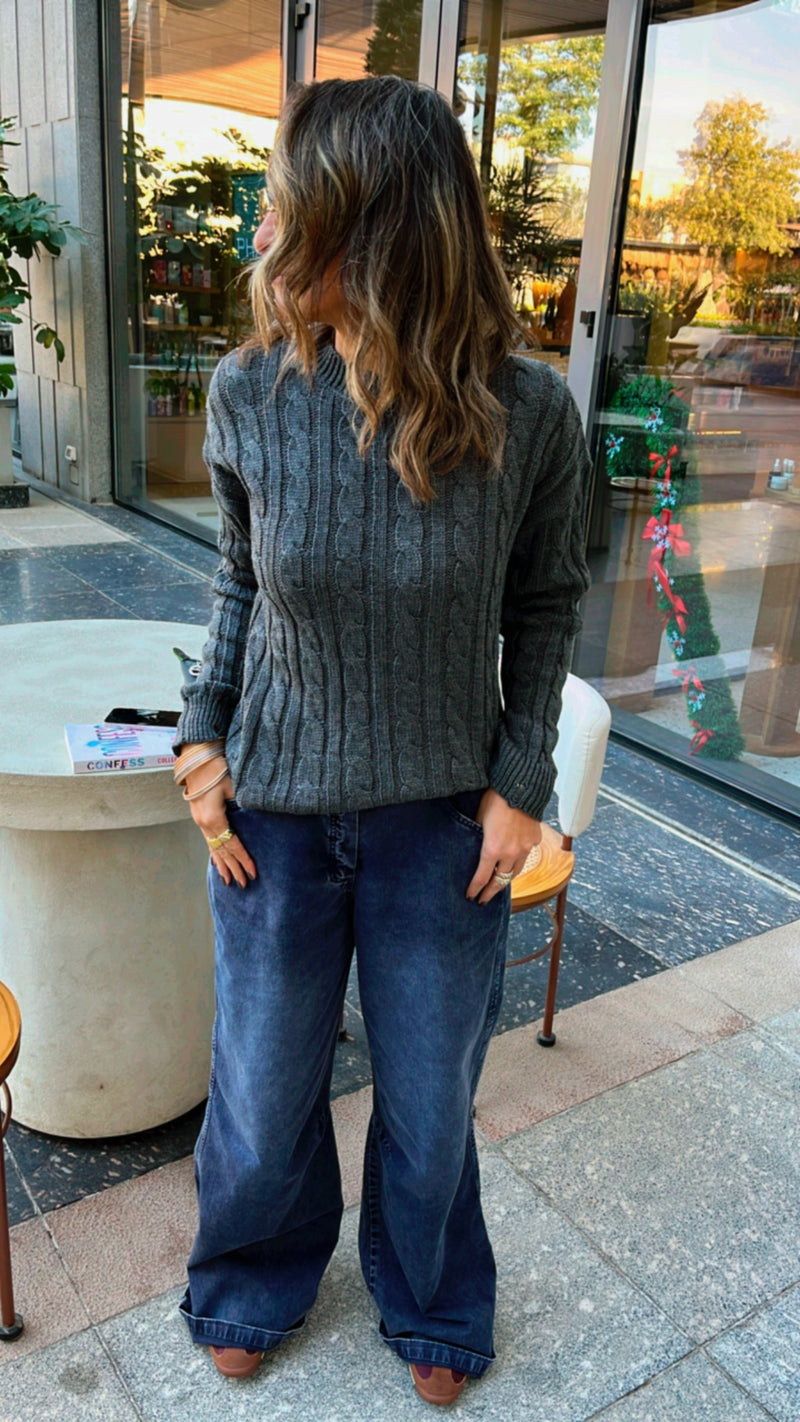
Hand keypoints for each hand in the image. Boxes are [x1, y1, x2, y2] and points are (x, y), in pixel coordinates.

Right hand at [183, 756, 256, 888]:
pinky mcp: (199, 817)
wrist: (196, 757)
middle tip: (244, 884)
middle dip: (233, 869)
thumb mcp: (233, 785)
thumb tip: (257, 813)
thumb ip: (244, 802)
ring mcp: (199, 821)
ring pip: (212, 848)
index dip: (243, 860)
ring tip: (229, 881)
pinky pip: (207, 840)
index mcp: (213, 819)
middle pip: (221, 852)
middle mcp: (204, 824)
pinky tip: (216, 862)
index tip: (253, 872)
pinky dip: (214, 853)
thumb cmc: (216, 768)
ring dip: (222, 865)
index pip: (232, 845)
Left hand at [466, 788, 541, 905]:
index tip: (471, 897)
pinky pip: (527, 854)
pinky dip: (519, 859)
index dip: (475, 889)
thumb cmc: (494, 799)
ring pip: (516, 871)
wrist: (519, 787)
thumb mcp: (478, 819)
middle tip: (484, 900)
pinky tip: (514, 858)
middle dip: (491, 892)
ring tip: (500, 884)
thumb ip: (477, 836)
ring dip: (506, 879)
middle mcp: (510, 853)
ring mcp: (525, 848)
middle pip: (501, 881)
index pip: (482, 877)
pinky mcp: (535, 840)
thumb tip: (475, 845)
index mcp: (492, 849)